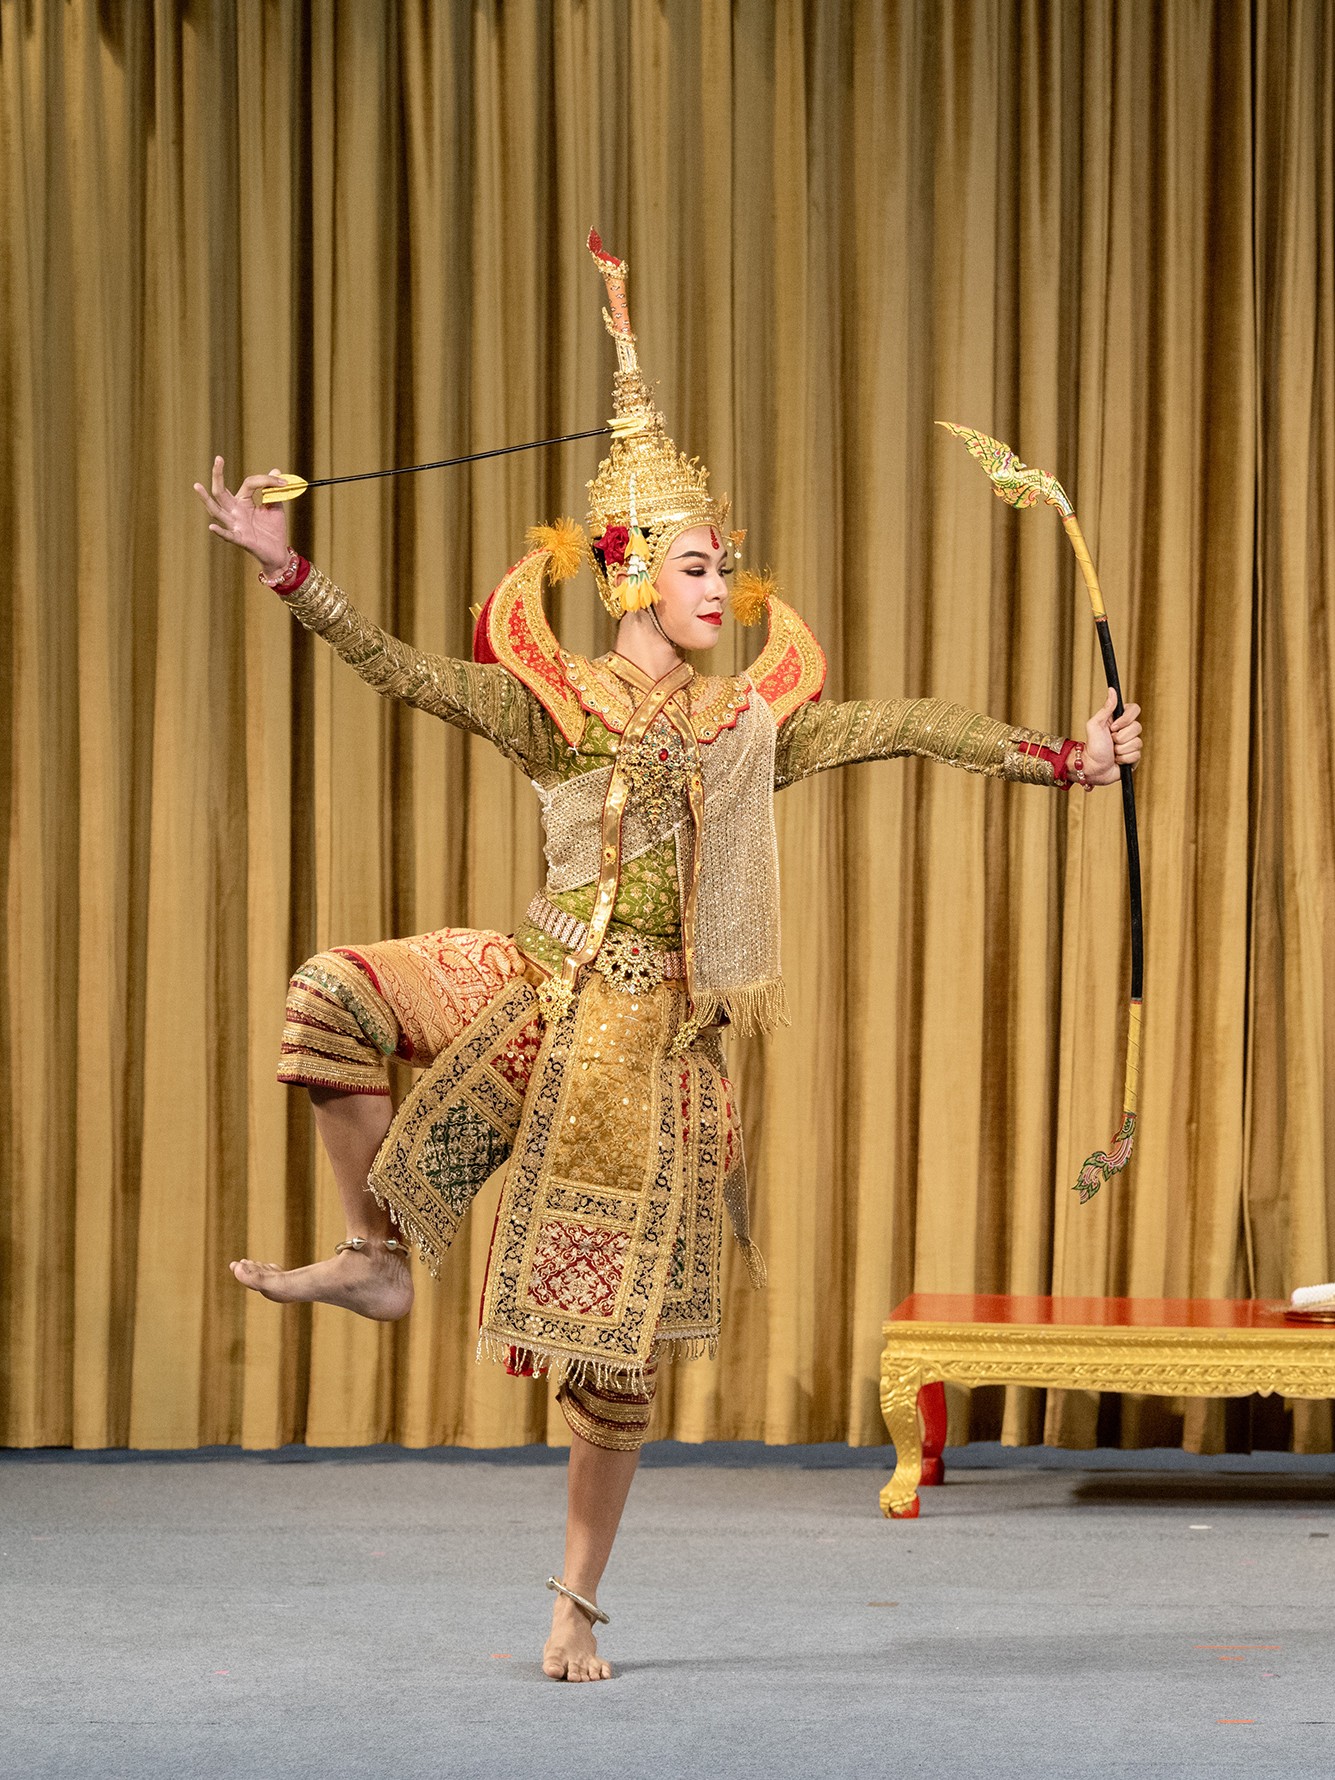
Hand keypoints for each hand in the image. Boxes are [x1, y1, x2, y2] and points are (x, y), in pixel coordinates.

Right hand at [193, 456, 290, 575]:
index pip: (249, 483)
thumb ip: (272, 491)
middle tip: (218, 459)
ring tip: (197, 486)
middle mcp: (235, 512)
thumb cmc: (273, 530)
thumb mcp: (275, 507)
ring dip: (206, 499)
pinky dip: (221, 532)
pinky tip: (212, 527)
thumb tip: (276, 470)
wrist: (278, 552)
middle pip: (221, 492)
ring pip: (217, 511)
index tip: (282, 481)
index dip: (266, 480)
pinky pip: (228, 535)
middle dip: (218, 476)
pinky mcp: (241, 540)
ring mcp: (235, 525)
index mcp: (243, 502)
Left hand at [1083, 687, 1141, 785]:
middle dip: (1120, 737)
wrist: (1092, 768)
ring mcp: (1132, 744)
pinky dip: (1124, 759)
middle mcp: (1128, 730)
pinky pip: (1136, 755)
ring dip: (1120, 749)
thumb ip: (1106, 708)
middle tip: (1110, 741)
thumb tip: (1112, 690)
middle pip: (1137, 727)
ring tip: (1112, 752)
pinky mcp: (1134, 757)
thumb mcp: (1095, 725)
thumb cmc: (1092, 747)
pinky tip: (1117, 760)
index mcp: (1119, 720)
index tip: (1113, 726)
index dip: (1126, 719)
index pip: (1135, 709)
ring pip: (1137, 742)